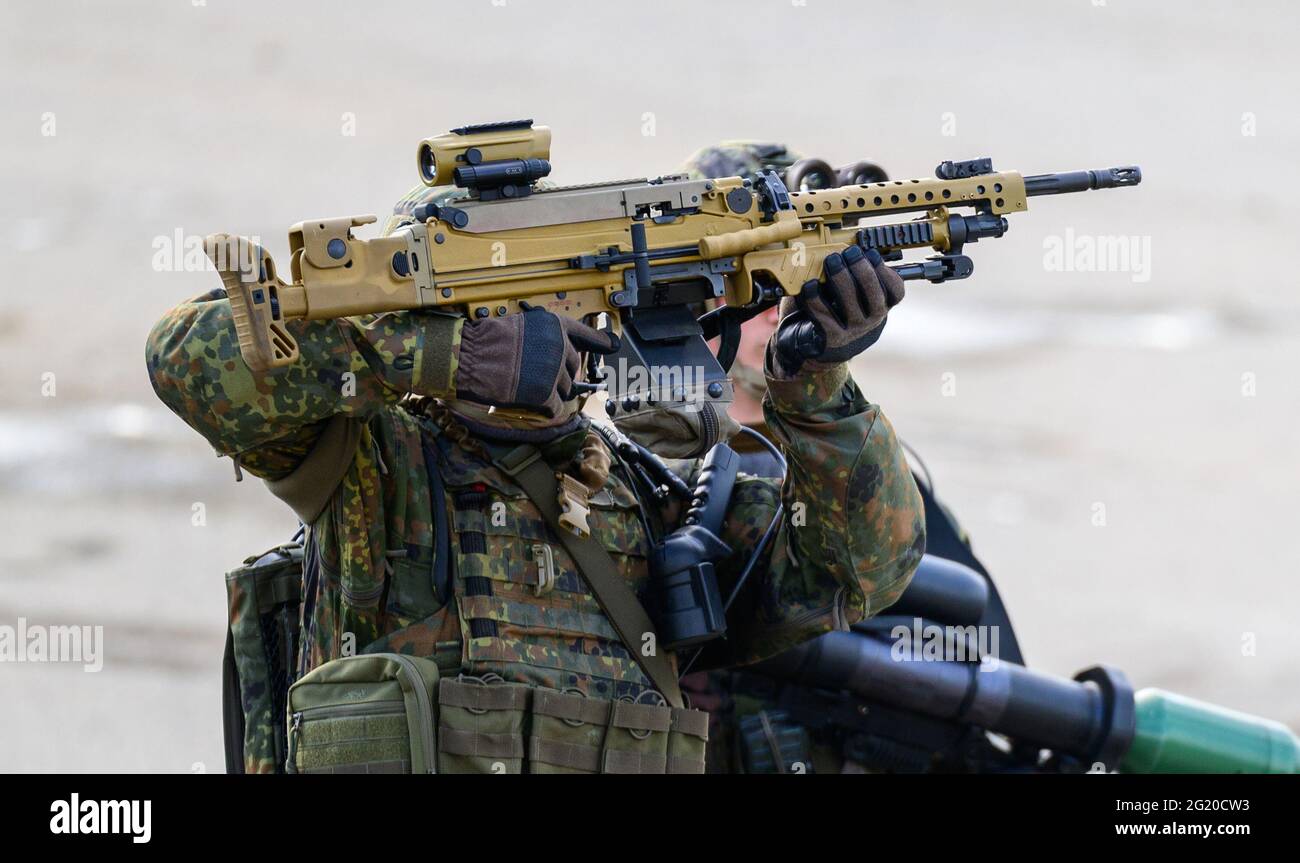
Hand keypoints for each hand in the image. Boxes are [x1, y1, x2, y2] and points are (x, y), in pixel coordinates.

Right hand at [455, 302, 619, 416]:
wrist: (469, 359)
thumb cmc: (487, 342)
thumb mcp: (522, 326)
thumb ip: (546, 337)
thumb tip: (563, 351)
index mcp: (554, 326)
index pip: (587, 335)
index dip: (600, 342)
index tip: (612, 345)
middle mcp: (560, 346)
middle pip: (574, 368)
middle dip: (559, 374)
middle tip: (536, 374)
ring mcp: (554, 370)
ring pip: (565, 389)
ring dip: (550, 391)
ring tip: (525, 384)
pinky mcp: (546, 393)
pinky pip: (555, 407)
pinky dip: (544, 408)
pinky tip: (528, 400)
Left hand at [771, 245, 904, 375]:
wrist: (812, 351)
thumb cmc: (832, 317)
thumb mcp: (849, 300)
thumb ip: (853, 279)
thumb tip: (846, 251)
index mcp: (880, 309)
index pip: (896, 292)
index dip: (885, 271)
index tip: (871, 254)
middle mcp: (871, 322)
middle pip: (874, 293)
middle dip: (861, 268)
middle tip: (848, 253)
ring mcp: (853, 333)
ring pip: (850, 301)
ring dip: (840, 276)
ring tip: (831, 260)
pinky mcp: (832, 339)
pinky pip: (823, 314)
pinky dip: (815, 298)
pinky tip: (809, 286)